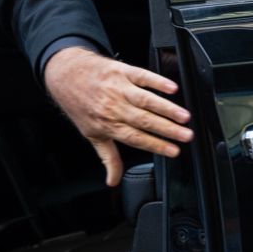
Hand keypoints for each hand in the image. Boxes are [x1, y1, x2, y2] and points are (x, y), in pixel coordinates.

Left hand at [43, 47, 192, 186]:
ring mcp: (118, 88)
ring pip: (145, 100)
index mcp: (108, 124)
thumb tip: (113, 180)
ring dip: (166, 108)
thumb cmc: (81, 106)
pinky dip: (157, 81)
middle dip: (167, 129)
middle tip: (187, 135)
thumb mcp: (92, 134)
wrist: (65, 75)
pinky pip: (142, 76)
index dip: (156, 145)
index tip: (174, 151)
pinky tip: (171, 88)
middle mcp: (113, 107)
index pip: (136, 138)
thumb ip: (108, 158)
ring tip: (184, 116)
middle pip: (144, 120)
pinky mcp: (121, 71)